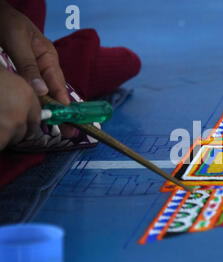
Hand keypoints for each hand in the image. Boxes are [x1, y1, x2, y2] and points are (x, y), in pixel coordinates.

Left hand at [0, 0, 75, 137]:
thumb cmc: (6, 21)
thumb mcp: (17, 41)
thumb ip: (28, 66)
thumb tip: (41, 92)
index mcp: (49, 58)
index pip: (59, 85)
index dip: (64, 104)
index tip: (67, 120)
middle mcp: (44, 67)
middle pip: (55, 93)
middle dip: (61, 113)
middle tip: (68, 132)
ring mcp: (34, 71)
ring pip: (44, 94)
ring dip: (48, 110)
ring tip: (55, 129)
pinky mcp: (23, 74)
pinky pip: (32, 90)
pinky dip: (36, 103)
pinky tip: (38, 114)